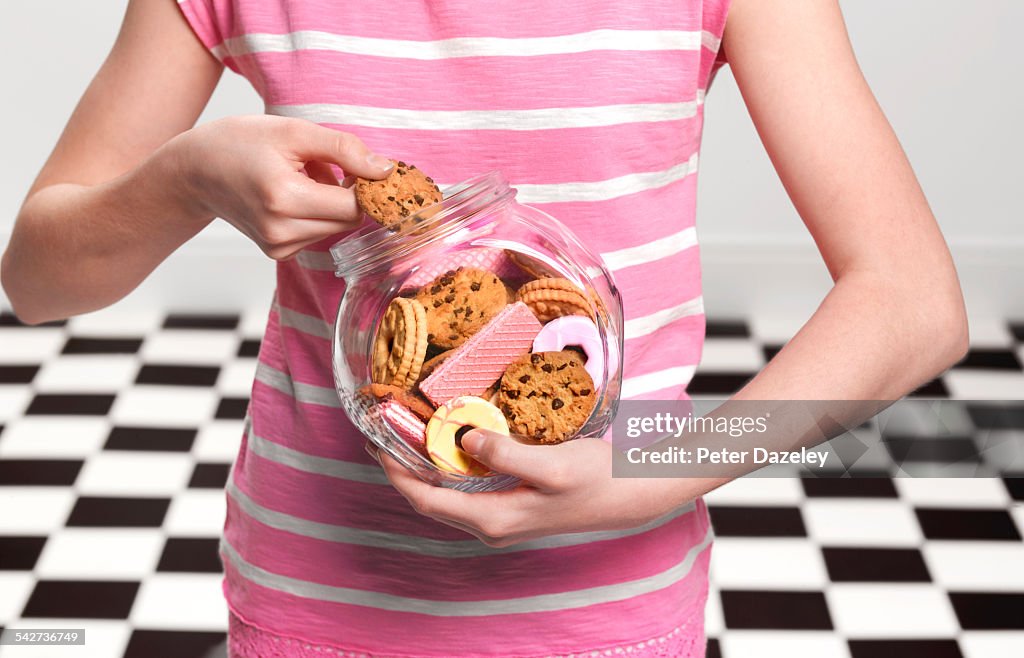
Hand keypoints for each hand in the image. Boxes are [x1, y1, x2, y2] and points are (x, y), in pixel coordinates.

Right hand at [172, 115, 392, 259]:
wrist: (193, 171)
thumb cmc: (238, 143)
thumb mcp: (293, 131)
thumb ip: (345, 149)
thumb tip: (386, 170)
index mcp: (284, 199)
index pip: (355, 206)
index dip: (367, 186)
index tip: (361, 165)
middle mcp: (281, 232)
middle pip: (349, 220)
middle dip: (348, 192)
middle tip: (323, 164)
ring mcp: (278, 247)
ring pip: (336, 227)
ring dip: (331, 202)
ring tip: (300, 177)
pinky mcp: (278, 252)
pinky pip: (319, 233)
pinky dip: (316, 213)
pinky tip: (292, 194)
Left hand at [378, 431, 691, 546]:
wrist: (632, 495)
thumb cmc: (597, 480)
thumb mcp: (552, 464)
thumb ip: (505, 454)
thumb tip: (462, 440)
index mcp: (494, 519)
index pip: (427, 500)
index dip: (397, 473)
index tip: (377, 443)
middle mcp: (492, 525)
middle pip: (432, 500)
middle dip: (404, 469)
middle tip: (385, 433)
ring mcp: (503, 518)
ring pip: (448, 495)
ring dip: (426, 467)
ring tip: (410, 434)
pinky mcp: (514, 505)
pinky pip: (468, 489)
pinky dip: (451, 467)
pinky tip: (451, 442)